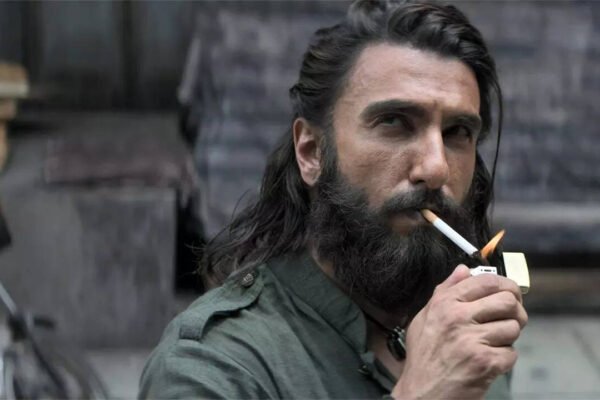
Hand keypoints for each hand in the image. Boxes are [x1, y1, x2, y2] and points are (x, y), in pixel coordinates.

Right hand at [390, 265, 527, 399]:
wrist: (422, 392)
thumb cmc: (424, 356)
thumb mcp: (424, 317)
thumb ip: (444, 291)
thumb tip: (463, 270)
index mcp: (445, 304)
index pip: (486, 281)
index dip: (506, 285)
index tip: (510, 293)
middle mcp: (458, 318)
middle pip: (507, 301)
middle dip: (515, 310)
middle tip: (512, 318)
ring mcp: (473, 341)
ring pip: (513, 327)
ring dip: (509, 337)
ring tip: (495, 342)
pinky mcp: (486, 363)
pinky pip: (512, 353)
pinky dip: (505, 358)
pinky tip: (490, 360)